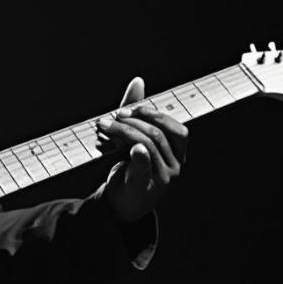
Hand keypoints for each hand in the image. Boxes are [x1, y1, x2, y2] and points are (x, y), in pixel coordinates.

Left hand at [96, 76, 188, 222]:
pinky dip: (140, 156)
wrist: (121, 203)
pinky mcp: (144, 187)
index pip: (177, 130)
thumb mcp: (133, 137)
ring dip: (124, 132)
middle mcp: (175, 166)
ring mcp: (162, 179)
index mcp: (177, 154)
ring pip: (148, 146)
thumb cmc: (130, 166)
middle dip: (134, 121)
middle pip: (158, 136)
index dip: (156, 115)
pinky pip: (144, 168)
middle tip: (112, 116)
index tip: (131, 109)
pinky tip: (134, 148)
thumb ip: (136, 112)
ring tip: (104, 126)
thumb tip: (138, 81)